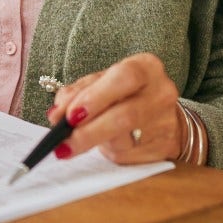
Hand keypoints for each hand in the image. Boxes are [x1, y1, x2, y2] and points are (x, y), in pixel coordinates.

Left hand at [47, 53, 188, 164]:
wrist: (165, 116)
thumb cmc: (129, 94)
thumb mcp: (105, 82)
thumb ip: (80, 92)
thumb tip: (57, 112)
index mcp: (147, 67)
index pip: (124, 78)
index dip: (96, 97)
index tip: (70, 115)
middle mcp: (161, 92)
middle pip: (125, 114)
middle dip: (90, 131)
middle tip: (64, 142)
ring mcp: (165, 122)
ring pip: (124, 140)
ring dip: (94, 144)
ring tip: (73, 145)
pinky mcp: (164, 148)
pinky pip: (129, 156)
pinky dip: (108, 154)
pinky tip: (102, 148)